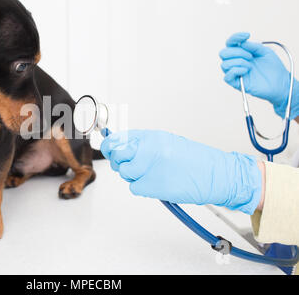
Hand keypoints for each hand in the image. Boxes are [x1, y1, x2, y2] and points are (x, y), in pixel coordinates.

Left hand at [101, 130, 262, 214]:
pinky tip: (157, 184)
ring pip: (124, 172)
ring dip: (134, 176)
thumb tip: (123, 147)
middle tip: (132, 166)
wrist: (217, 175)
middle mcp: (148, 148)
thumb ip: (145, 144)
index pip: (119, 138)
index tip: (108, 148)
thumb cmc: (196, 161)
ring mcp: (149, 166)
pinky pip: (134, 188)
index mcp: (152, 136)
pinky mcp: (152, 184)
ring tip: (151, 175)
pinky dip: (143, 188)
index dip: (110, 145)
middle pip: (117, 155)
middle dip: (120, 162)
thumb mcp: (168, 143)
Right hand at [219, 32, 298, 118]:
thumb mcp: (265, 52)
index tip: (247, 35)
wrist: (280, 83)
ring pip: (224, 64)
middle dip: (237, 52)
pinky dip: (236, 71)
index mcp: (241, 53)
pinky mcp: (236, 83)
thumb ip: (253, 46)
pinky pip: (227, 77)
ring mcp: (235, 73)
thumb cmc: (273, 68)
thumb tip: (241, 43)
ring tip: (251, 65)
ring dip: (239, 62)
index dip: (235, 38)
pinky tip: (247, 70)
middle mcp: (236, 62)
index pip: (230, 43)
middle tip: (251, 56)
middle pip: (223, 53)